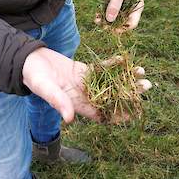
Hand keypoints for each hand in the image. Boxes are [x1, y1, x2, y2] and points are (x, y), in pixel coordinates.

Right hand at [23, 48, 151, 124]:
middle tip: (147, 87)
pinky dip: (112, 64)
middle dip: (129, 93)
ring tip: (142, 73)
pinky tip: (124, 60)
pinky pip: (100, 68)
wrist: (30, 60)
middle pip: (110, 97)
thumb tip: (69, 118)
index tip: (135, 112)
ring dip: (125, 78)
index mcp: (75, 104)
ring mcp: (84, 81)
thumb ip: (57, 101)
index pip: (101, 114)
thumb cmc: (34, 76)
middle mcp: (83, 94)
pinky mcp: (83, 69)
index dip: (118, 115)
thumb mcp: (45, 88)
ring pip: (109, 82)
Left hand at [100, 0, 143, 29]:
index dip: (124, 28)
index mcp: (136, 7)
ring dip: (105, 22)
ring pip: (112, 20)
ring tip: (97, 21)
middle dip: (113, 26)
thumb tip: (110, 20)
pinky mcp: (110, 4)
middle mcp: (128, 9)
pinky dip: (101, 17)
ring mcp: (119, 7)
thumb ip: (114, 6)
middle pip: (121, 23)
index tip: (115, 29)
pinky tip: (96, 17)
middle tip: (104, 27)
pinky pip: (105, 14)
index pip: (132, 23)